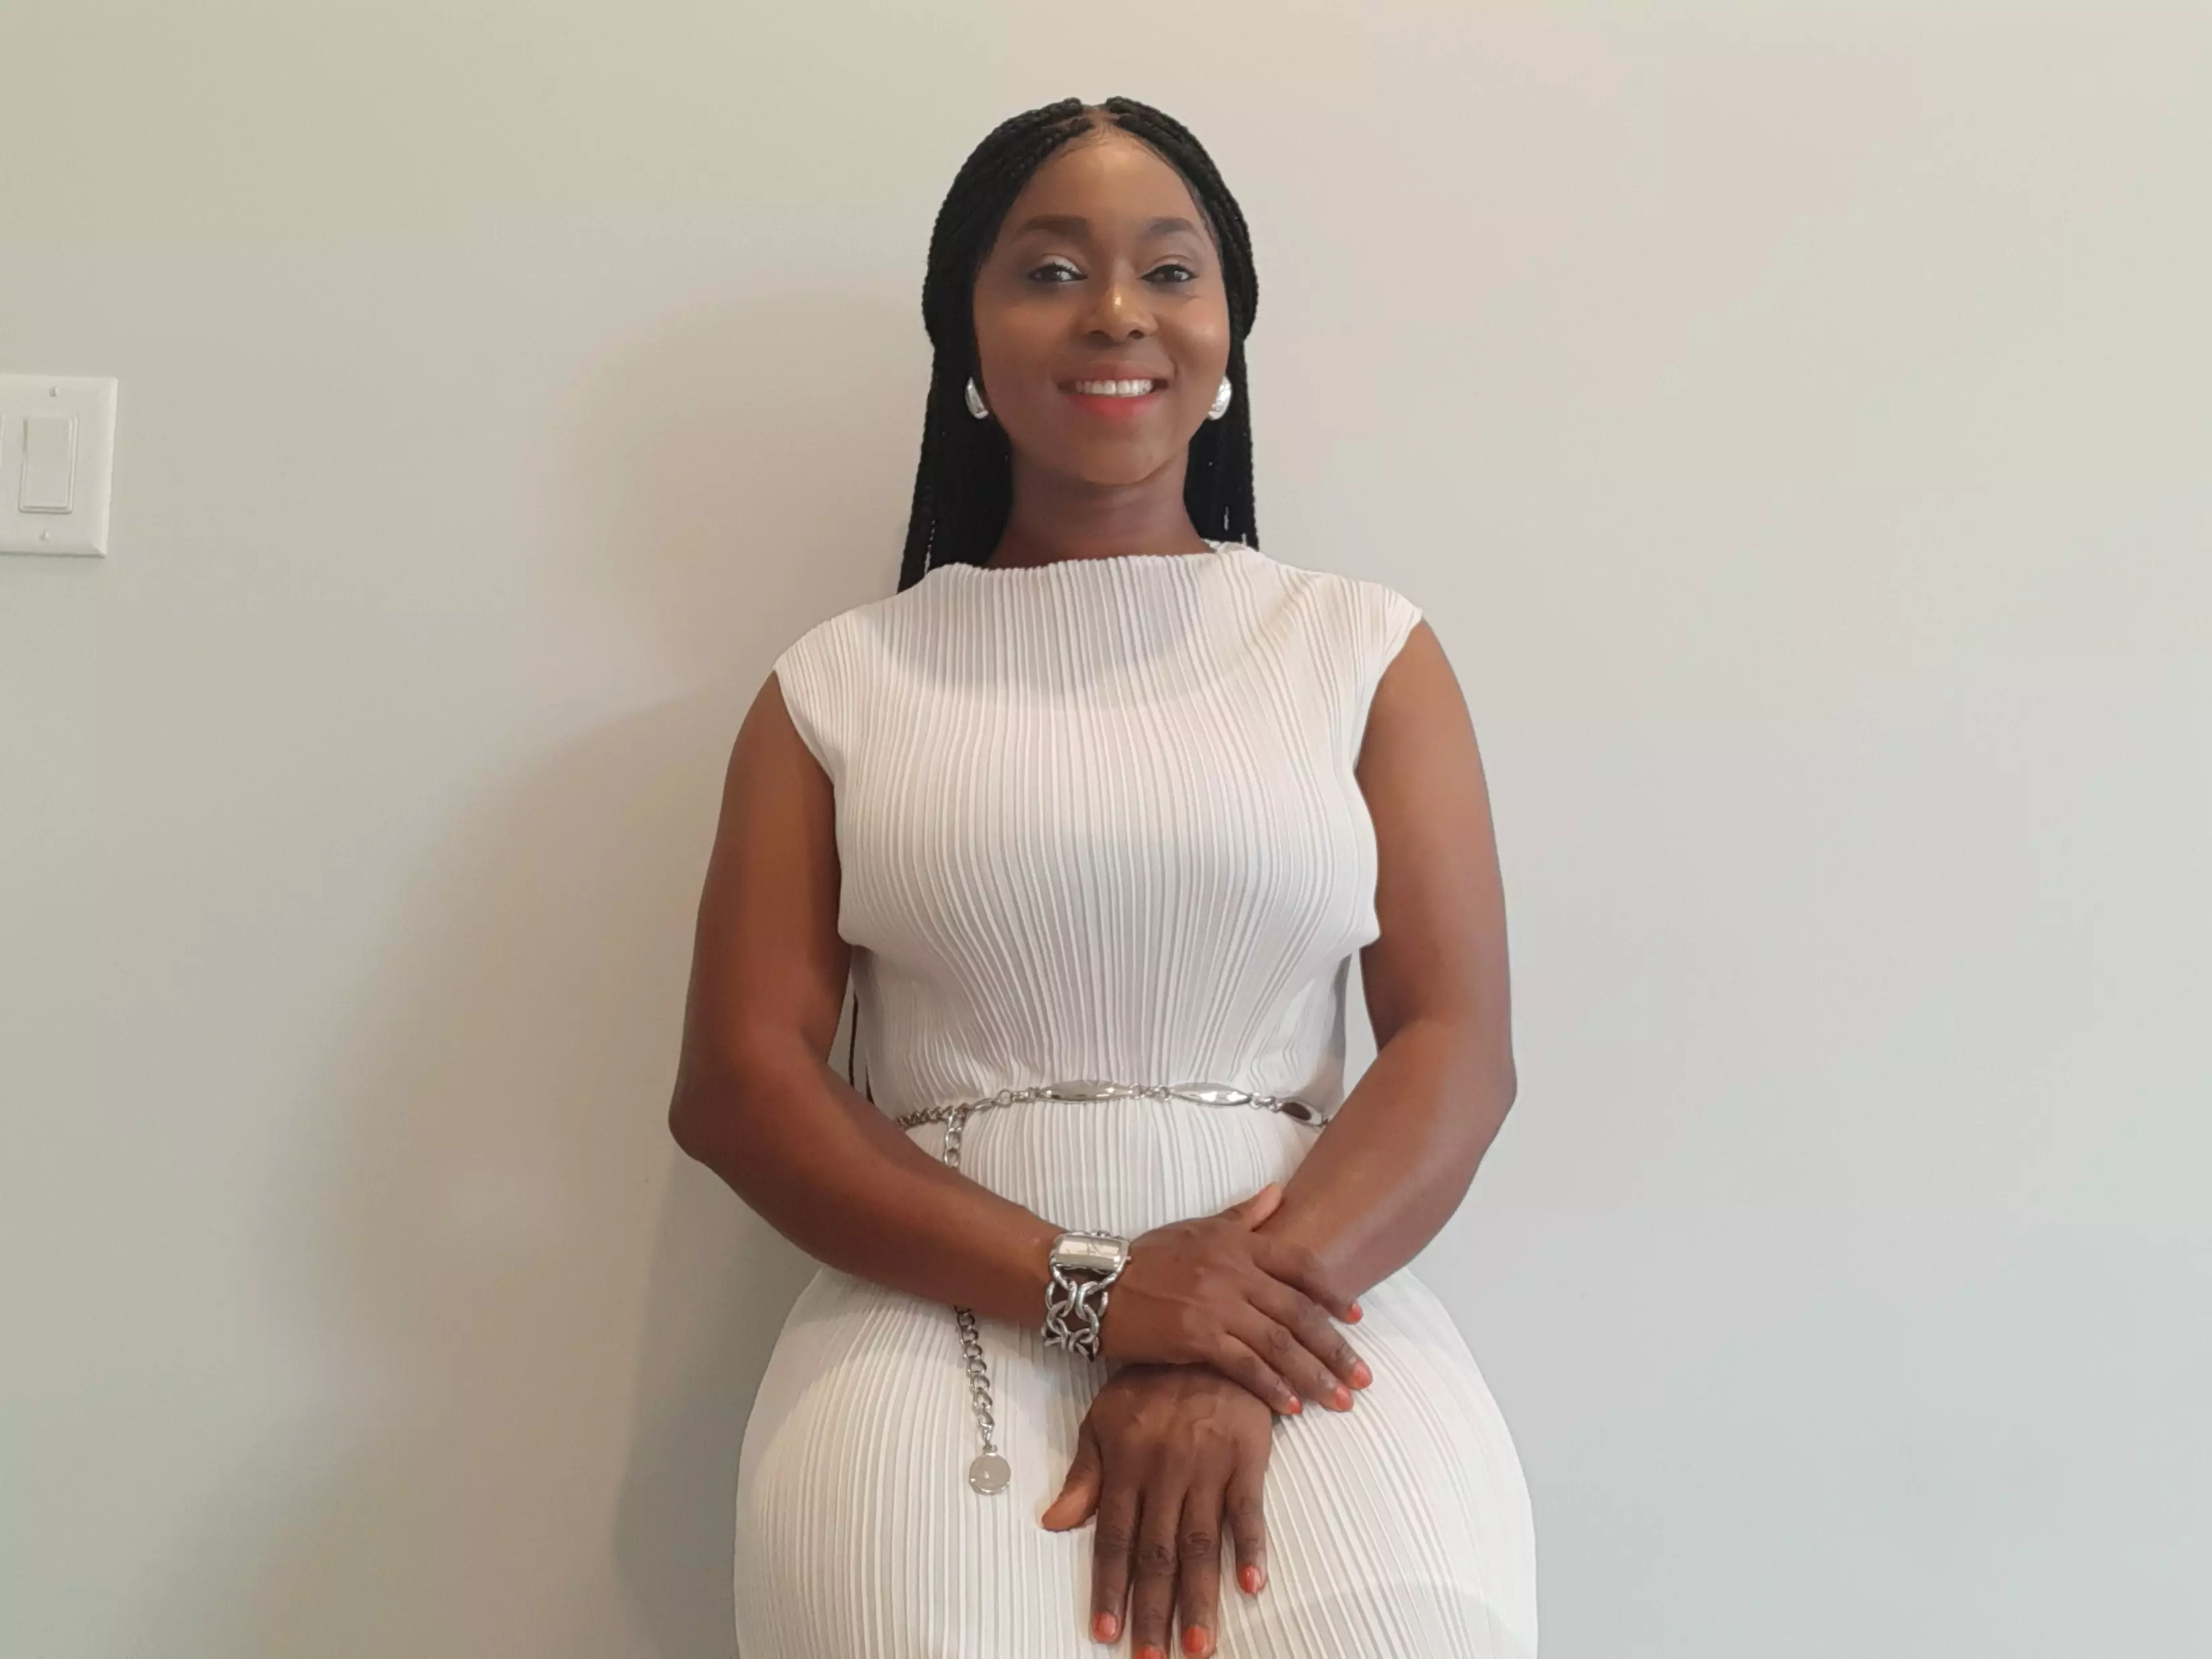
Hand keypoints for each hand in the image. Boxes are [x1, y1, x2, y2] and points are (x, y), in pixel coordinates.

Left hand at [1040, 1361, 1273, 1658]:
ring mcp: (1207, 1467)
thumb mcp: (1104, 1419)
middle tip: (1152, 1658)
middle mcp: (1164, 1472)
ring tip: (1198, 1646)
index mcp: (1126, 1464)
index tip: (1105, 1635)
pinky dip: (1251, 1548)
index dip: (1109, 1589)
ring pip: (1199, 1544)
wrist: (1207, 1333)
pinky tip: (1251, 1585)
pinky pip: (1248, 1509)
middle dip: (1153, 1611)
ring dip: (1199, 1598)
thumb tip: (1052, 1523)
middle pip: (1156, 1554)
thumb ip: (1084, 1475)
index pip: (1113, 1539)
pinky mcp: (1246, 1457)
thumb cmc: (1150, 1381)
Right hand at [1096, 1181, 1371, 1415]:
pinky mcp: (1196, 1336)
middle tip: (1362, 1377)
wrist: (1098, 1284)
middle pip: (1299, 1312)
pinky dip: (1272, 1387)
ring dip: (1314, 1375)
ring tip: (1339, 1400)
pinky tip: (1291, 1407)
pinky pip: (1244, 1366)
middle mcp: (1234, 1271)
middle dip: (1335, 1348)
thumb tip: (1278, 1193)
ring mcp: (1216, 1304)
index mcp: (1238, 1243)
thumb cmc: (1147, 1258)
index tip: (1357, 1318)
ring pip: (1279, 1343)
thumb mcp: (1198, 1228)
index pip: (1300, 1265)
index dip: (1332, 1293)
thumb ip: (1243, 1216)